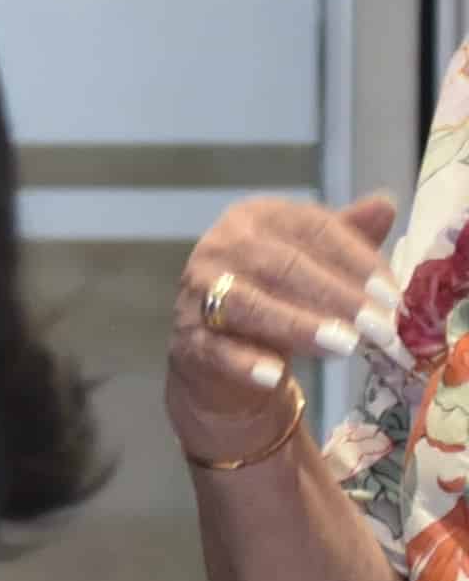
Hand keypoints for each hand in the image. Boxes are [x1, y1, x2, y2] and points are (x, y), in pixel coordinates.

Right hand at [173, 192, 389, 467]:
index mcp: (256, 218)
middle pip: (278, 264)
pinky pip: (215, 348)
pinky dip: (245, 362)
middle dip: (335, 296)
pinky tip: (276, 375)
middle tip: (380, 326)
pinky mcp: (187, 338)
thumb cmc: (279, 296)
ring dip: (297, 325)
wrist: (221, 350)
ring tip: (344, 346)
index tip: (392, 294)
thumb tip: (384, 205)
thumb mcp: (316, 261)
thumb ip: (347, 236)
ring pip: (246, 304)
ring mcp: (197, 292)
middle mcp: (220, 247)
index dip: (355, 259)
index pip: (311, 228)